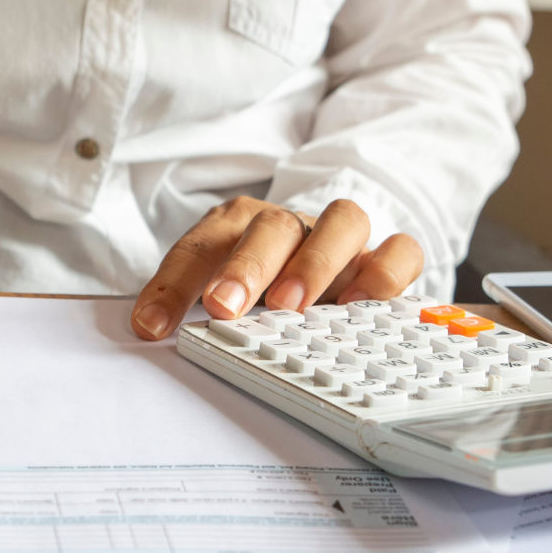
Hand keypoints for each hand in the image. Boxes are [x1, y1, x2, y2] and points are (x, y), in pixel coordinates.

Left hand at [129, 198, 422, 339]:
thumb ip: (189, 307)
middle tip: (224, 306)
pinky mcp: (383, 257)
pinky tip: (360, 305)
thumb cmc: (260, 283)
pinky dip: (384, 273)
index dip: (172, 285)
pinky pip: (401, 249)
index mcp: (237, 226)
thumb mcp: (218, 292)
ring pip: (342, 220)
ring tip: (292, 305)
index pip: (199, 247)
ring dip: (315, 262)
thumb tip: (150, 332)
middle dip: (246, 266)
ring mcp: (340, 238)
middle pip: (272, 226)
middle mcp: (291, 225)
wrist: (320, 257)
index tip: (151, 326)